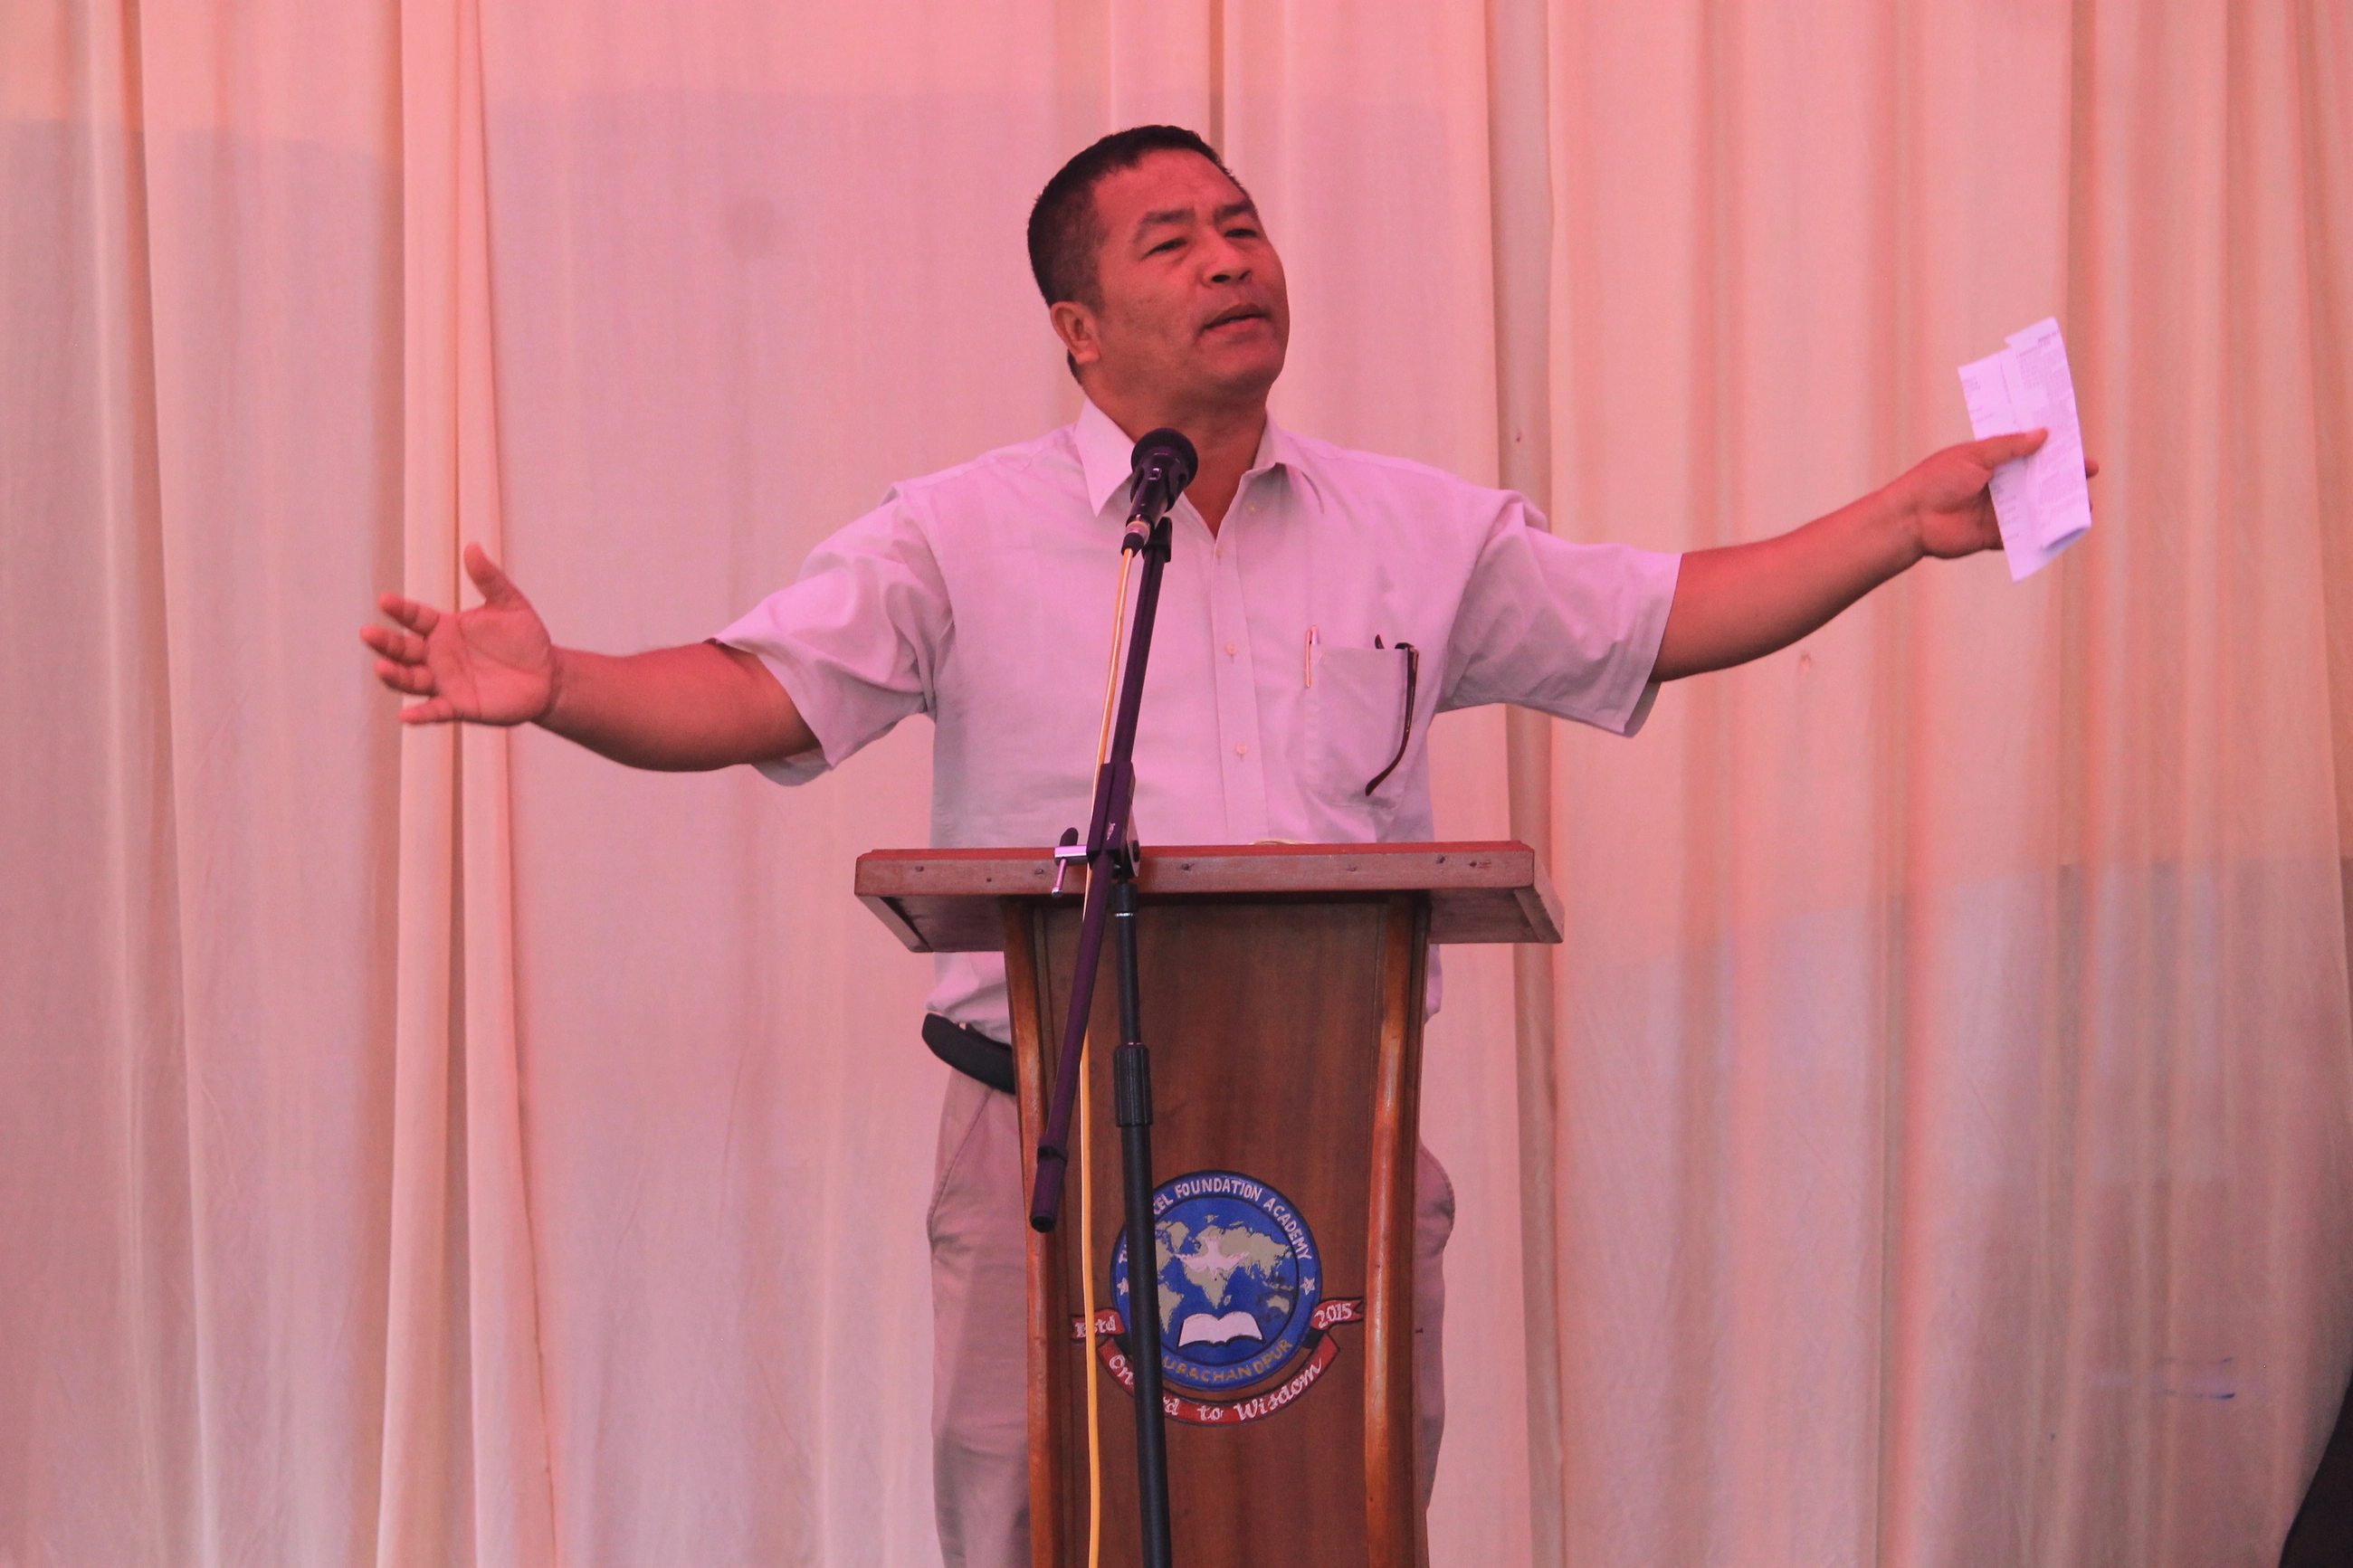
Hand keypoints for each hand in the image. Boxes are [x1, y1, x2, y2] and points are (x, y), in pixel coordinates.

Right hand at [361, 543, 557, 724]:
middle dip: (384, 643)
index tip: (384, 600)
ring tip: (382, 668)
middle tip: (368, 634)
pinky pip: (434, 711)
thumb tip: (472, 547)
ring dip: (394, 675)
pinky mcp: (458, 706)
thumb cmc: (526, 638)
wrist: (548, 676)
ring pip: (410, 680)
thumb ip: (490, 579)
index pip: (414, 617)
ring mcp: (445, 682)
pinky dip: (419, 715)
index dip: (400, 609)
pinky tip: (405, 716)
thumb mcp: (511, 604)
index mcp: (444, 628)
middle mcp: (437, 655)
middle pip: (402, 649)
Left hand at [1890, 432, 2100, 559]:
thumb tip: (2043, 434)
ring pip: (2035, 506)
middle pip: (2037, 478)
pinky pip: (2024, 535)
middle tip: (2089, 470)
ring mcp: (1997, 510)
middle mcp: (1997, 484)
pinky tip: (2065, 529)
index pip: (2027, 450)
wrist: (1911, 519)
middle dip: (2063, 475)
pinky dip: (2043, 532)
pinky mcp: (1994, 535)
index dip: (2050, 446)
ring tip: (2085, 503)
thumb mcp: (1975, 455)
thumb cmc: (1936, 480)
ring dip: (2059, 504)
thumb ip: (2009, 447)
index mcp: (1991, 460)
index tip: (2075, 440)